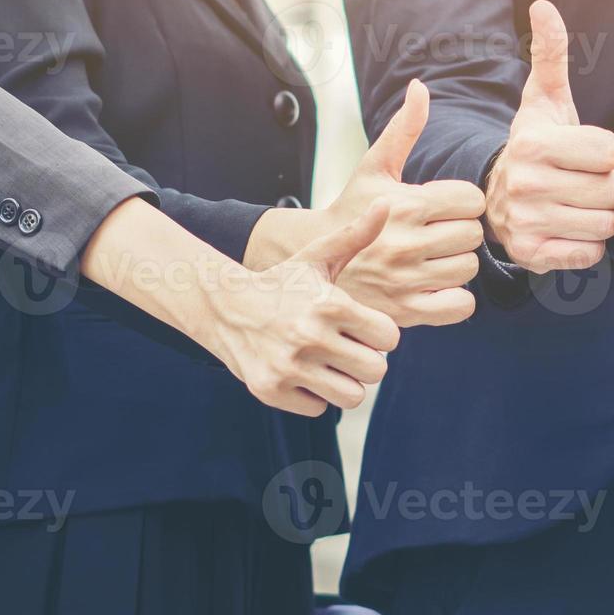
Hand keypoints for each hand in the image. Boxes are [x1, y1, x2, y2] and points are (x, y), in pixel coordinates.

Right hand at [204, 204, 401, 416]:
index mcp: (329, 304)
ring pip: (352, 395)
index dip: (379, 335)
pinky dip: (314, 396)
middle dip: (366, 361)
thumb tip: (384, 205)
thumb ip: (355, 236)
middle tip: (346, 349)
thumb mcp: (317, 258)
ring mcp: (288, 366)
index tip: (361, 328)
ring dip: (344, 383)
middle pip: (375, 370)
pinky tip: (302, 374)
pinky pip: (318, 409)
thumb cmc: (282, 284)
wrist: (223, 306)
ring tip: (328, 364)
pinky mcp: (270, 390)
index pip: (389, 338)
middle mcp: (309, 335)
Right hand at [322, 80, 484, 325]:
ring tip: (433, 257)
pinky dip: (455, 298)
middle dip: (460, 232)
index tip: (443, 206)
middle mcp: (407, 243)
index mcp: (405, 205)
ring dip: (457, 264)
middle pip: (474, 235)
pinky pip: (461, 306)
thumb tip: (420, 87)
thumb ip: (403, 128)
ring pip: (469, 269)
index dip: (461, 201)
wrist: (313, 259)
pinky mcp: (407, 312)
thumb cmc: (351, 208)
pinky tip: (436, 284)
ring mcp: (407, 280)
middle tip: (438, 233)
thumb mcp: (374, 167)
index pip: (471, 200)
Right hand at [483, 0, 613, 271]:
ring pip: (604, 223)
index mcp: (533, 143)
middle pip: (612, 190)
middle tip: (582, 183)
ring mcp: (527, 222)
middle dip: (606, 187)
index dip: (604, 153)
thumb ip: (549, 54)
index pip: (609, 151)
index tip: (582, 154)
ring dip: (599, 216)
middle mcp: (526, 183)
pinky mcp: (532, 255)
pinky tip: (569, 229)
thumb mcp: (543, 101)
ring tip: (577, 205)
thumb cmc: (536, 146)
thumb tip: (543, 5)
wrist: (497, 198)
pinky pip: (589, 253)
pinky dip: (587, 245)